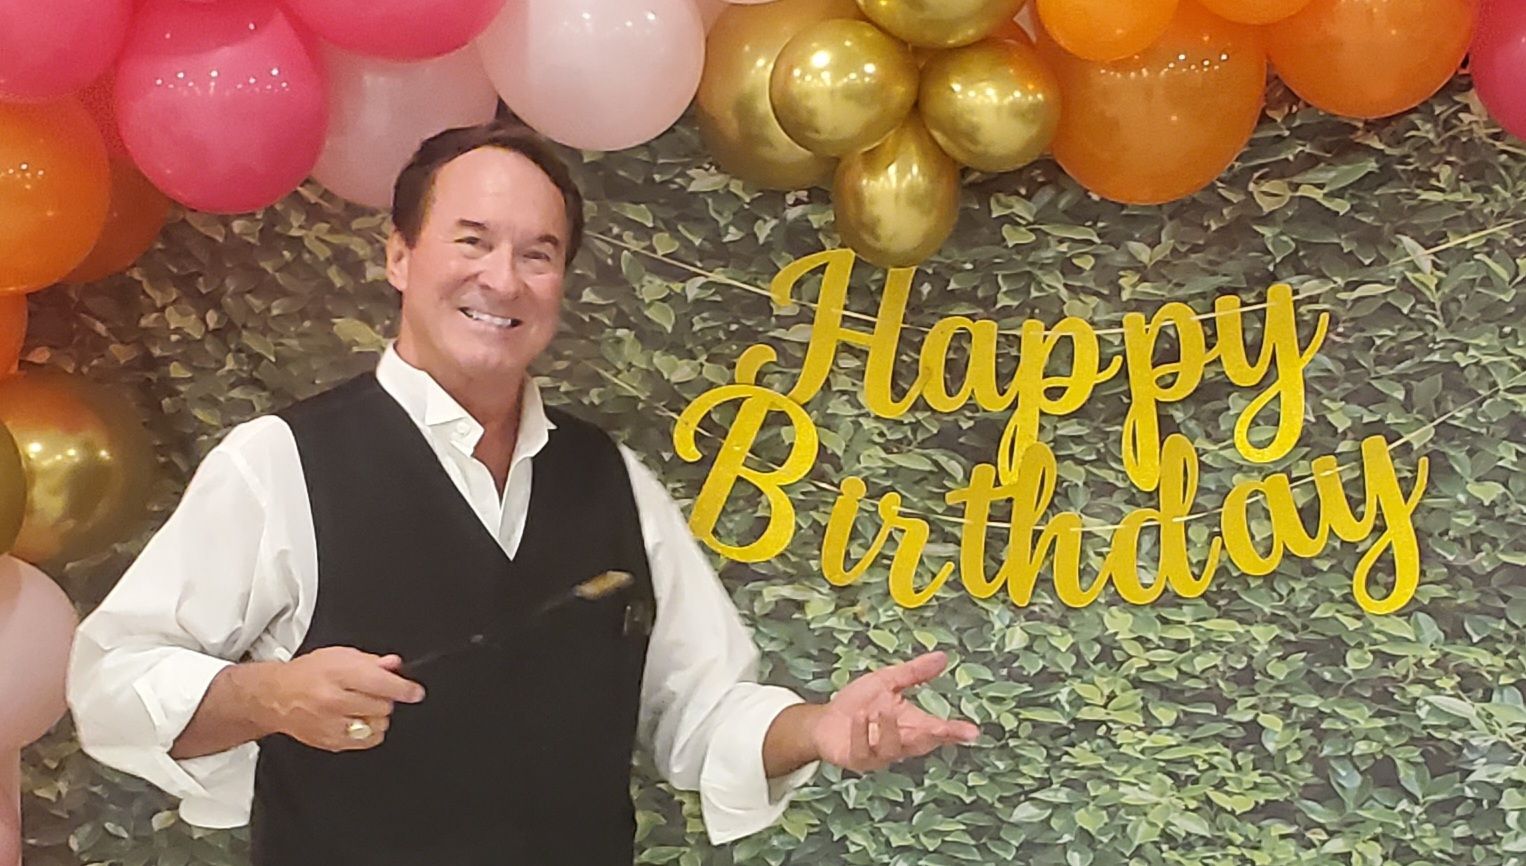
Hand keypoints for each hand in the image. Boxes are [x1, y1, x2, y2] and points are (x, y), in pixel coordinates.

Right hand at [253, 647, 424, 752]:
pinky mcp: (331, 742)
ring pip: (377, 726)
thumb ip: (370, 661)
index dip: (404, 688)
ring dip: (377, 716)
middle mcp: (334, 701)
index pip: (381, 683)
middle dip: (385, 699)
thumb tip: (395, 666)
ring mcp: (332, 724)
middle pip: (383, 706)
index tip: (416, 692)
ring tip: (362, 706)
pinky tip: (358, 720)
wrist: (276, 696)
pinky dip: (369, 732)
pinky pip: (366, 741)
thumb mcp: (339, 655)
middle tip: (372, 693)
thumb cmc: (307, 674)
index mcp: (338, 674)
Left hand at [811, 651, 978, 772]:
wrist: (824, 721)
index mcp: (911, 725)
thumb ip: (915, 672)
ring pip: (892, 748)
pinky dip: (862, 733)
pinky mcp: (858, 759)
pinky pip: (864, 751)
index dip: (956, 732)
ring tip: (881, 709)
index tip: (972, 731)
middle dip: (932, 737)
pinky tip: (859, 717)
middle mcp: (899, 743)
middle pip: (922, 744)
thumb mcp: (887, 681)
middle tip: (940, 728)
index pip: (938, 730)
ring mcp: (879, 754)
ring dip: (888, 728)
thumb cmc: (858, 703)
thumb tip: (942, 657)